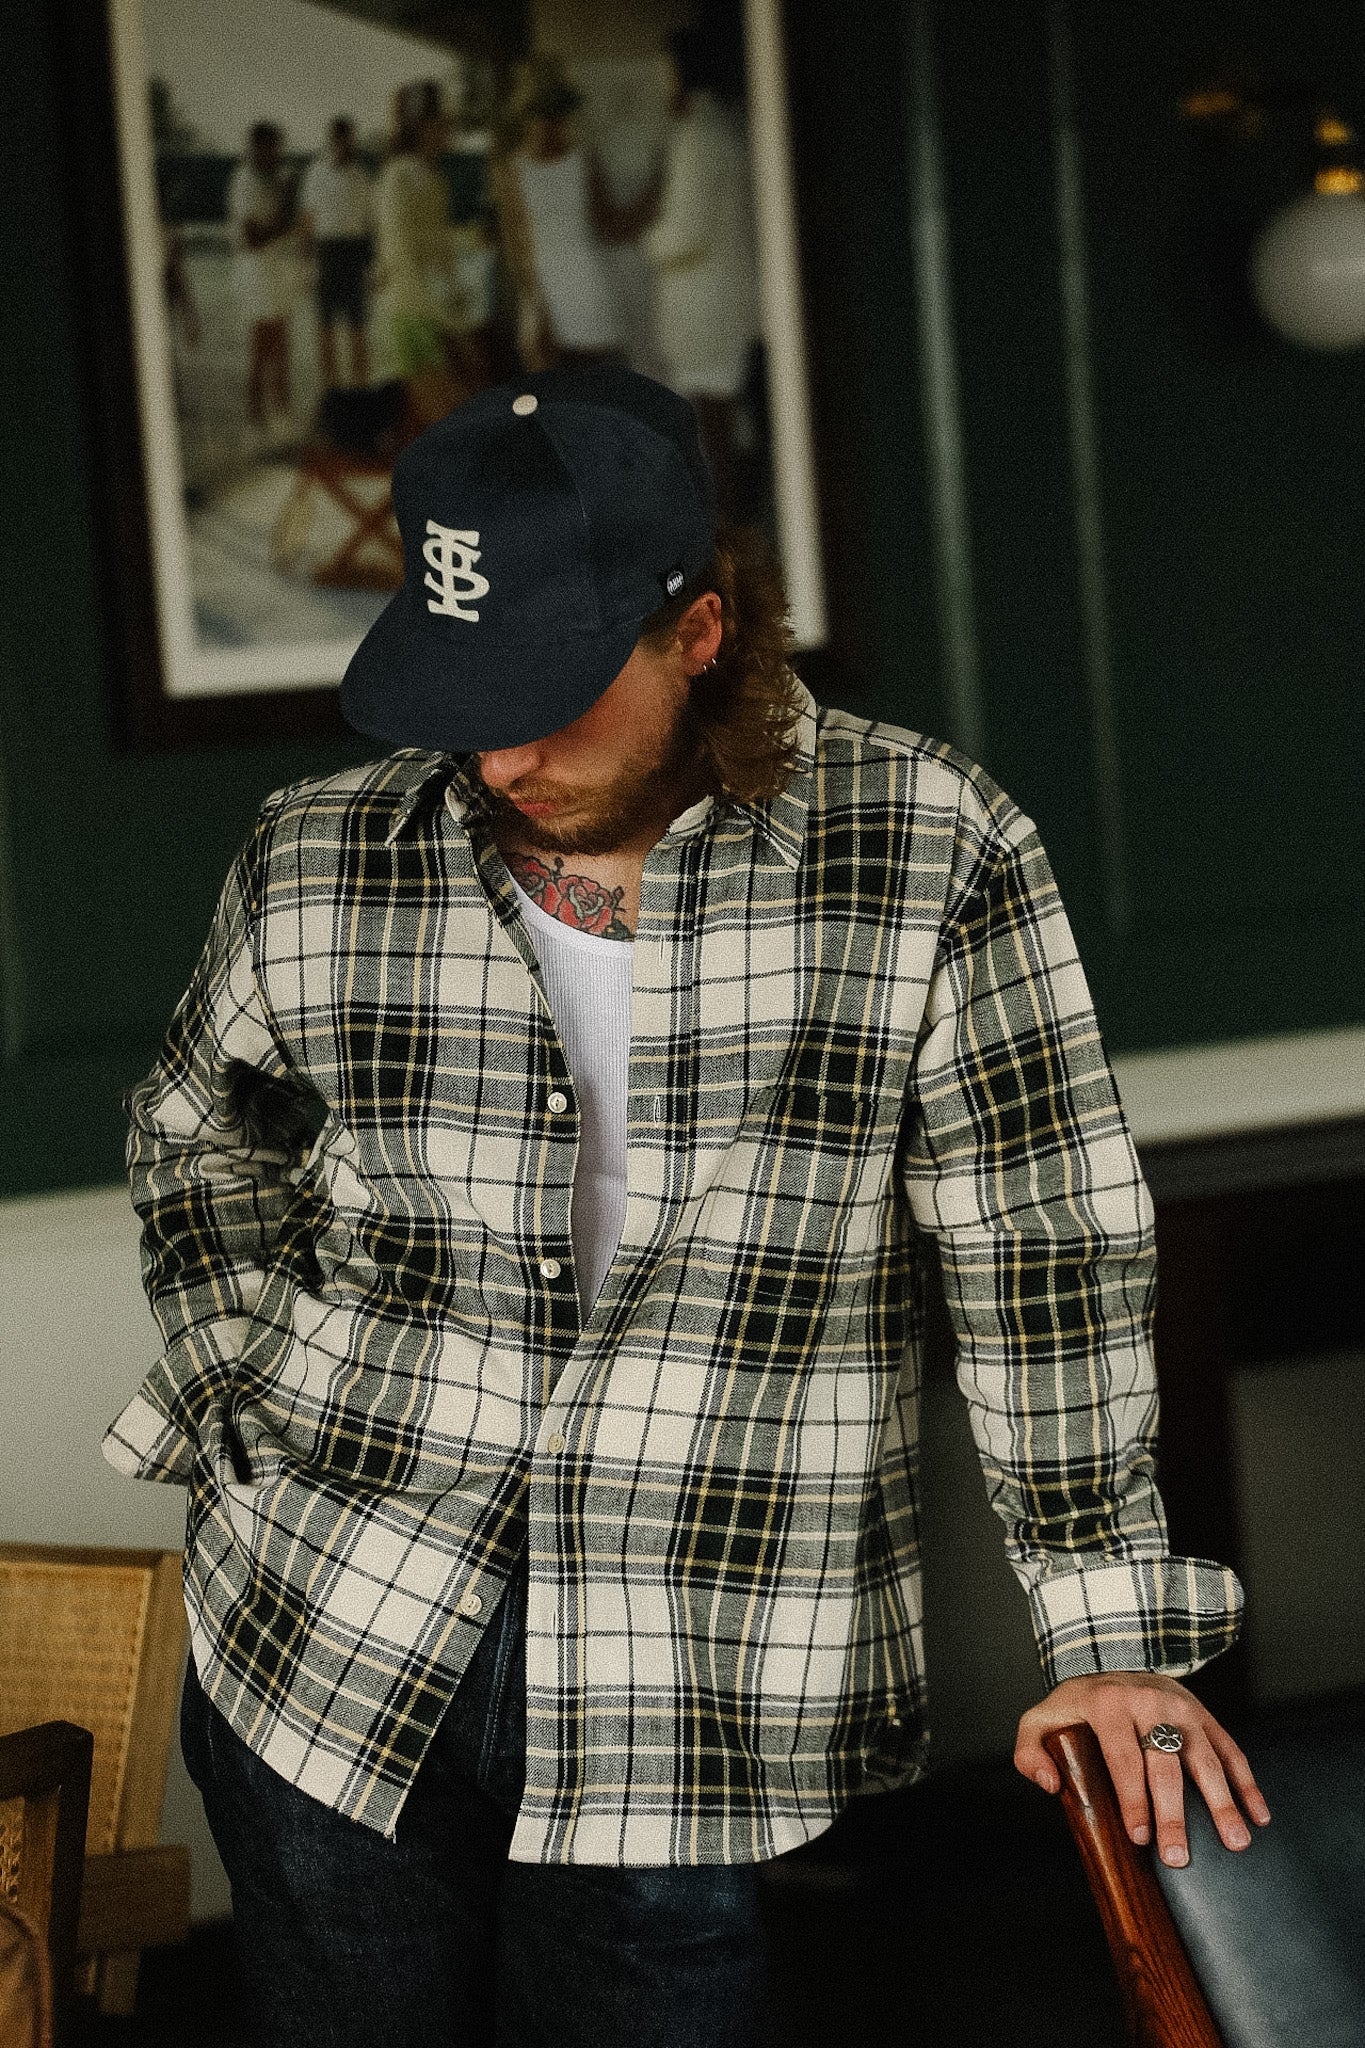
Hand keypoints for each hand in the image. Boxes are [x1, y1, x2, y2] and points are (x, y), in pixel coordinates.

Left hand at [1014, 1670, 1270, 1867]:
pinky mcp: (1205, 1715)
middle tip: (1179, 1857)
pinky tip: (1258, 1816)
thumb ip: (1031, 1751)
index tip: (1138, 1837)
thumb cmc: (1078, 1704)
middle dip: (1174, 1813)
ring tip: (1235, 1842)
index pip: (1122, 1757)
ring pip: (1206, 1758)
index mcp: (1109, 1706)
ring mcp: (1183, 1708)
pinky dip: (1247, 1783)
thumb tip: (1050, 1785)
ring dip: (1222, 1802)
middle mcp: (1150, 1703)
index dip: (1132, 1799)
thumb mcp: (1042, 1719)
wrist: (1114, 1658)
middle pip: (1166, 1763)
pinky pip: (1230, 1750)